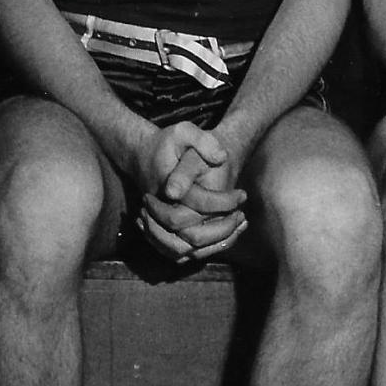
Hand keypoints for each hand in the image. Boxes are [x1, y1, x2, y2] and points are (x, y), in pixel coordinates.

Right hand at [129, 121, 245, 263]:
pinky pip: (180, 253)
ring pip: (187, 251)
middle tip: (242, 215)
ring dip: (215, 244)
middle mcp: (162, 211)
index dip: (227, 202)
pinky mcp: (160, 232)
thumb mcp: (184, 131)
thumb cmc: (167, 143)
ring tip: (237, 226)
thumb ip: (204, 142)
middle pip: (194, 236)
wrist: (142, 155)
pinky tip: (223, 237)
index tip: (243, 194)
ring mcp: (158, 224)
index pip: (202, 205)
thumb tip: (221, 158)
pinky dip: (203, 251)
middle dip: (224, 228)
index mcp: (169, 188)